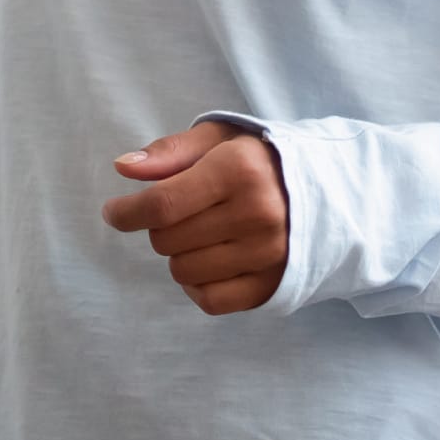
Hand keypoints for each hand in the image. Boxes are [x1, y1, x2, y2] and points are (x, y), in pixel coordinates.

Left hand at [101, 121, 288, 315]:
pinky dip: (196, 285)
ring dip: (178, 254)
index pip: (163, 204)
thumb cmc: (258, 159)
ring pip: (183, 271)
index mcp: (239, 171)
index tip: (114, 213)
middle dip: (158, 226)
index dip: (127, 212)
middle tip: (178, 212)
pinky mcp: (273, 286)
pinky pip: (210, 300)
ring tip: (198, 232)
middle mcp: (257, 215)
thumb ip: (169, 152)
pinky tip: (205, 262)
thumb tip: (123, 168)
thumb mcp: (217, 138)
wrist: (325, 190)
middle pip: (167, 239)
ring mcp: (268, 255)